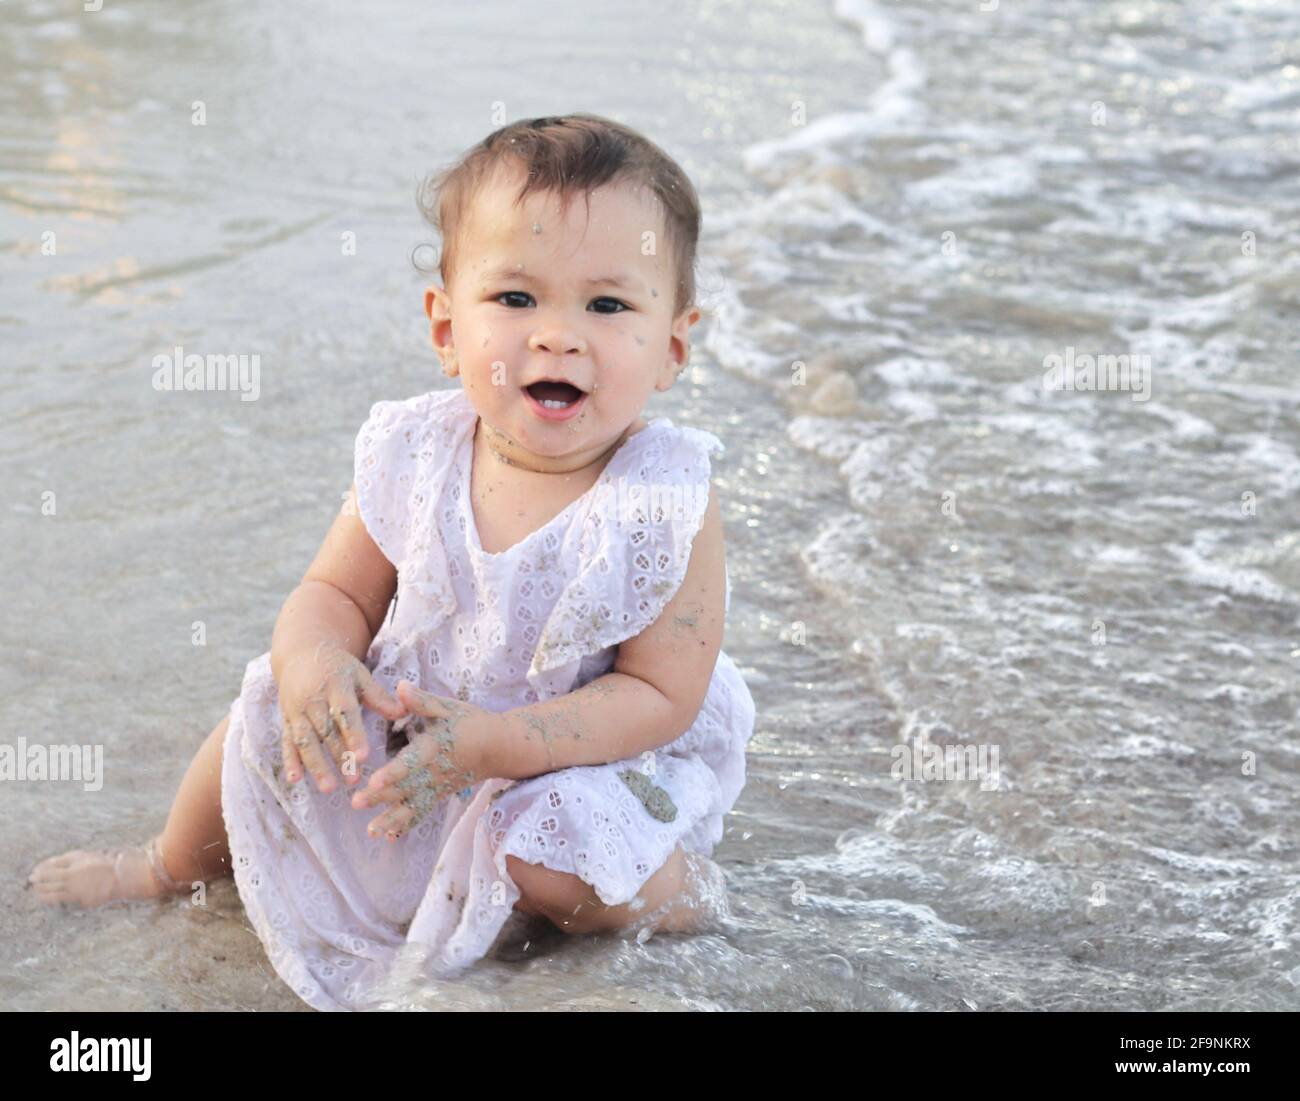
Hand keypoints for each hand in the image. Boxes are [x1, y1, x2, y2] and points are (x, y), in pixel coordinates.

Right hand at [276, 642, 405, 793]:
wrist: (301, 654)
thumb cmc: (339, 668)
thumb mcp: (360, 675)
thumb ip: (379, 697)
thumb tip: (405, 712)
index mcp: (335, 684)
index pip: (345, 712)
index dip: (354, 735)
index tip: (364, 756)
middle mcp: (313, 699)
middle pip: (326, 731)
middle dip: (338, 756)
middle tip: (353, 780)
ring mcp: (296, 711)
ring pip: (306, 740)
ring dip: (316, 765)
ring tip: (329, 788)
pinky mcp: (286, 720)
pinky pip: (287, 742)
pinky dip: (290, 761)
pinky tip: (295, 780)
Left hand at [350, 681, 497, 840]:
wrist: (498, 746)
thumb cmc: (470, 722)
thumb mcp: (447, 707)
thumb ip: (422, 701)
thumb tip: (399, 686)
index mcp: (433, 746)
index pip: (411, 761)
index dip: (393, 772)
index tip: (374, 780)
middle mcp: (434, 771)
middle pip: (405, 786)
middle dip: (380, 797)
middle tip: (356, 803)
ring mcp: (437, 786)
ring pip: (412, 805)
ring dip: (391, 818)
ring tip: (371, 831)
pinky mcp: (440, 794)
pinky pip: (422, 811)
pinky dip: (407, 824)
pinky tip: (389, 836)